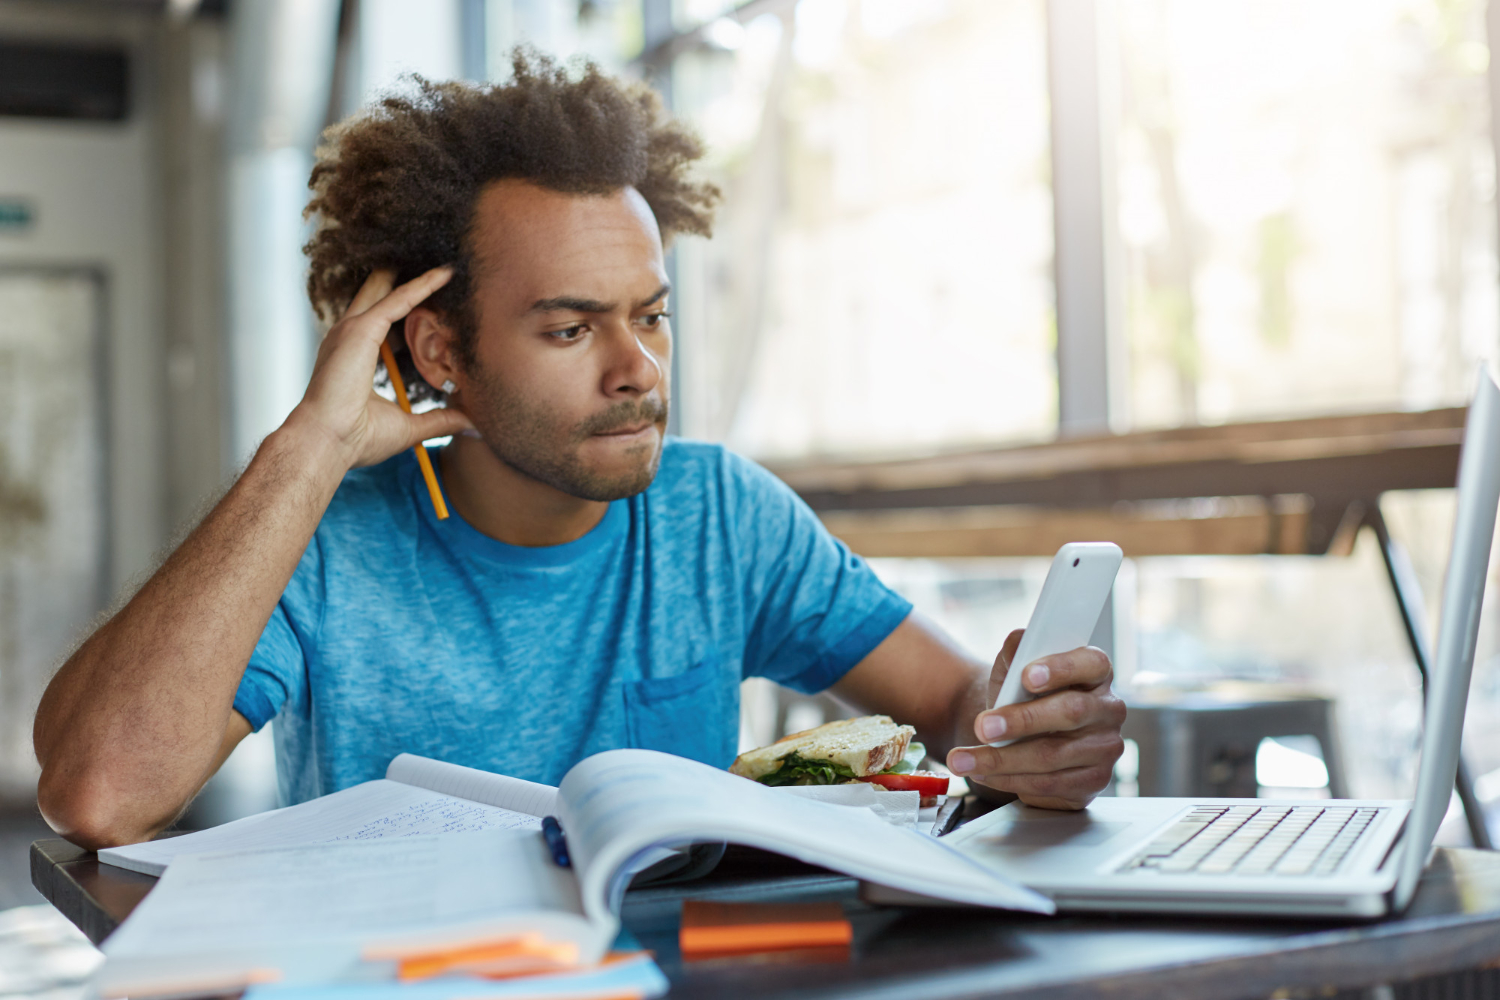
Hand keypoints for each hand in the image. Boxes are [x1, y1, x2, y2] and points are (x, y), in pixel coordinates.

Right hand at [287, 267, 474, 470]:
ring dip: (415, 273)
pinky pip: (398, 299)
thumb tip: (472, 422)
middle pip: (379, 295)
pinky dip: (422, 285)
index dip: (404, 307)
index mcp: (354, 356)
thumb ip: (441, 419)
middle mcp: (349, 336)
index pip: (382, 321)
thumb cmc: (357, 439)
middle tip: (431, 260)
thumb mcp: (409, 426)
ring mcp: (352, 330)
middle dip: (402, 277)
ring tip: (442, 255)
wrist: (327, 442)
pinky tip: (445, 274)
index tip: (429, 298)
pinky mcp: (361, 329)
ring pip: (388, 290)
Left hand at [946, 628, 1125, 809]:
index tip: (1027, 676)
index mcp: (1096, 671)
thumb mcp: (1015, 666)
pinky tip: (985, 774)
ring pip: (1052, 756)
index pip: (1090, 663)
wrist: (1019, 733)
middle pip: (1070, 713)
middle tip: (982, 727)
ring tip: (964, 759)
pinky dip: (1010, 780)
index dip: (1061, 668)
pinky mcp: (1093, 781)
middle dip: (1021, 721)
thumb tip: (1019, 644)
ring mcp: (1104, 748)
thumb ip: (1017, 648)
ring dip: (1001, 760)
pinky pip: (1049, 784)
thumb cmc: (1021, 693)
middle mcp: (1108, 709)